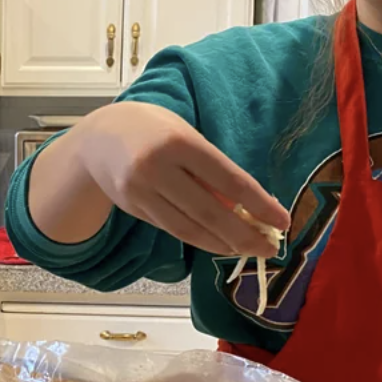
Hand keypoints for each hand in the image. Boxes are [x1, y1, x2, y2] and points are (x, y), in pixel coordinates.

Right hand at [76, 101, 289, 256]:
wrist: (98, 138)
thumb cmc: (153, 130)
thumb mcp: (185, 136)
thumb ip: (211, 170)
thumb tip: (245, 210)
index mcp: (179, 142)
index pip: (229, 180)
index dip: (259, 204)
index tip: (282, 221)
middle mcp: (157, 168)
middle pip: (210, 211)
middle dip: (244, 234)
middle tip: (270, 248)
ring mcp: (140, 191)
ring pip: (189, 228)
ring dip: (223, 243)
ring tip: (248, 251)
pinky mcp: (132, 208)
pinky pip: (172, 229)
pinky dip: (200, 239)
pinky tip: (219, 243)